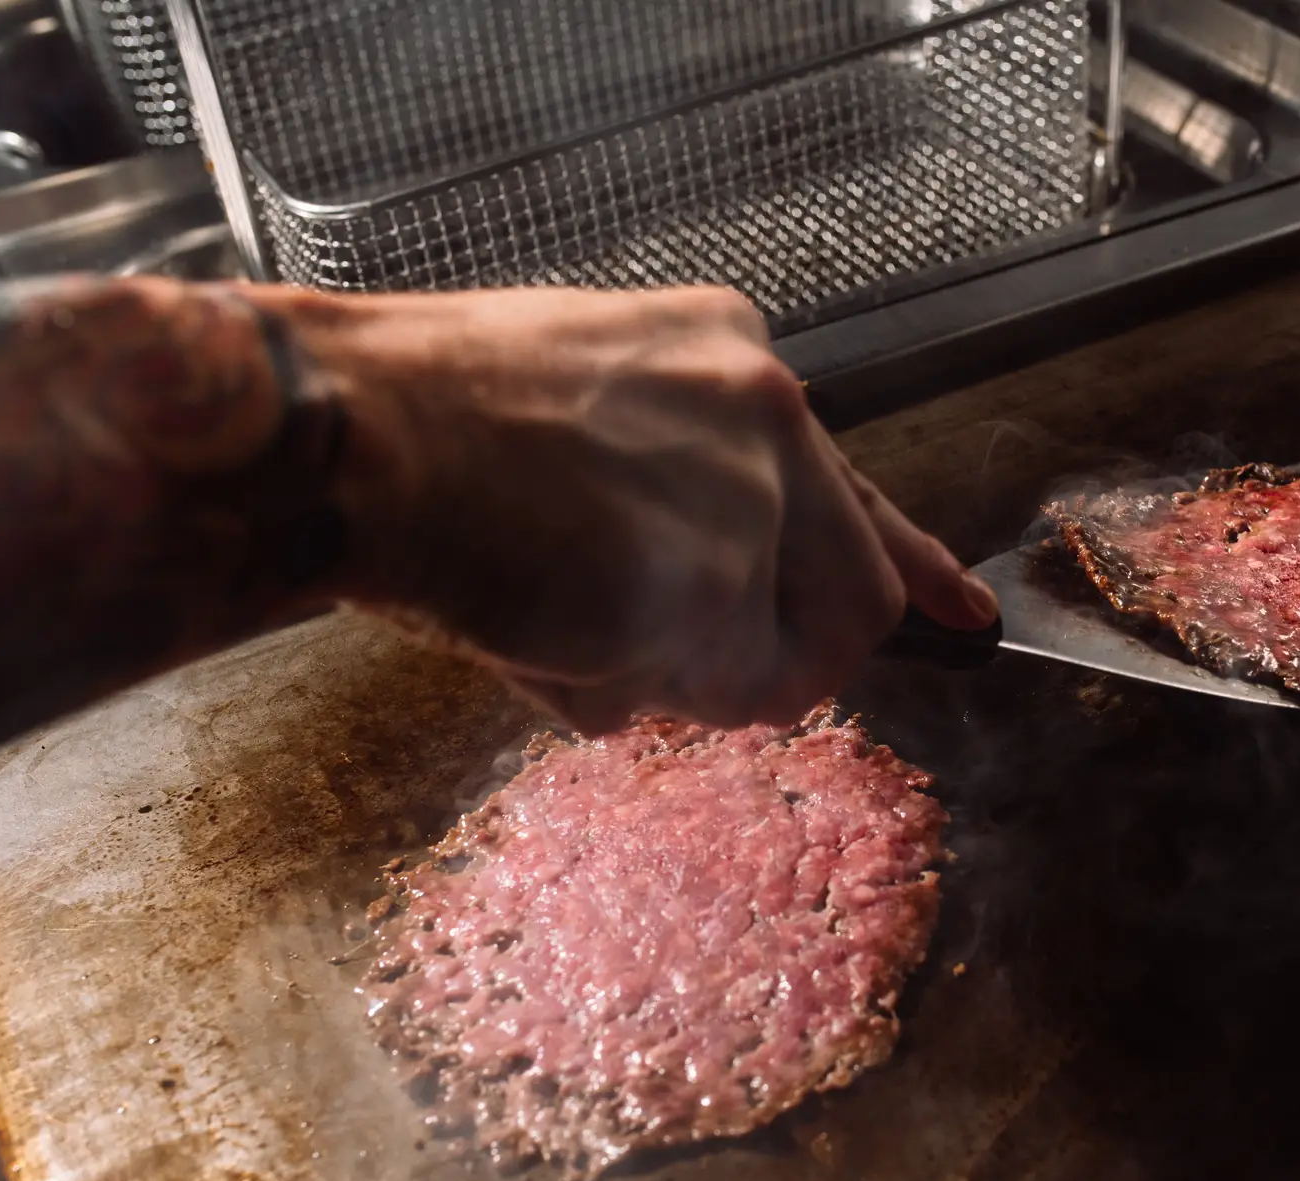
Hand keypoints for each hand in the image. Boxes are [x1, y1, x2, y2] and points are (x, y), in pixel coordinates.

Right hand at [266, 283, 998, 731]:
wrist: (336, 426)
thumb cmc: (421, 421)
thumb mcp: (588, 409)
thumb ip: (688, 487)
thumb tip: (733, 598)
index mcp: (735, 360)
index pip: (857, 491)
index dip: (914, 567)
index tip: (963, 617)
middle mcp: (766, 416)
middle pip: (846, 610)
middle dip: (762, 662)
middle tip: (662, 656)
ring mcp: (740, 501)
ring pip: (756, 671)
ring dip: (659, 675)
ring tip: (550, 608)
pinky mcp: (698, 586)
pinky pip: (677, 700)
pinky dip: (596, 689)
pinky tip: (527, 622)